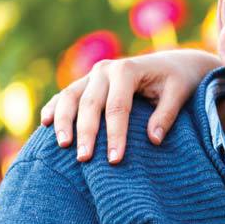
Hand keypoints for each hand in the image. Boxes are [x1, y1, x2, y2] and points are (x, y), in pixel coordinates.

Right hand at [41, 48, 219, 163]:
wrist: (173, 64)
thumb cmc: (178, 81)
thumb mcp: (179, 93)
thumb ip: (167, 115)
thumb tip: (153, 140)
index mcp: (127, 70)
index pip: (118, 107)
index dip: (116, 135)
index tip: (115, 160)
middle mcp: (105, 69)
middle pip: (90, 104)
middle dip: (86, 132)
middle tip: (84, 158)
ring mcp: (93, 74)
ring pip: (71, 97)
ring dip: (64, 121)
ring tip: (62, 145)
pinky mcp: (87, 82)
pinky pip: (66, 95)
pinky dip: (55, 108)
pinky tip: (46, 124)